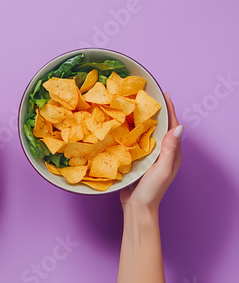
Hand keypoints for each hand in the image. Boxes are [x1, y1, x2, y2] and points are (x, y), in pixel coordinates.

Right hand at [120, 92, 183, 210]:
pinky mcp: (139, 160)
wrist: (137, 208)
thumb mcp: (162, 170)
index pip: (174, 127)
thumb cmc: (151, 192)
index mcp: (173, 153)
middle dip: (157, 111)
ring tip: (134, 107)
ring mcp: (150, 156)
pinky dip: (133, 132)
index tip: (164, 95)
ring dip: (144, 120)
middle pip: (162, 127)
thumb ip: (170, 150)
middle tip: (147, 96)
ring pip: (149, 133)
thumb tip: (179, 127)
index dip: (170, 110)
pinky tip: (124, 126)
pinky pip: (137, 142)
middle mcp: (163, 152)